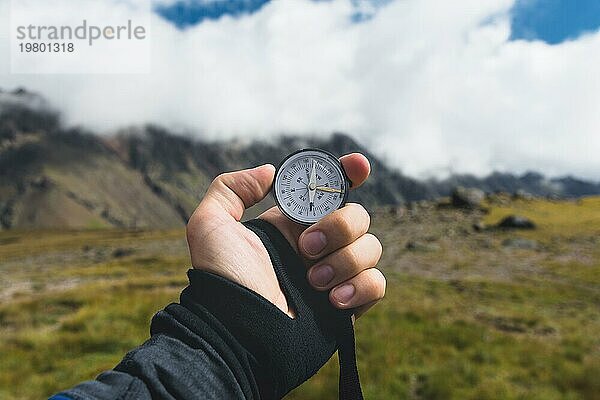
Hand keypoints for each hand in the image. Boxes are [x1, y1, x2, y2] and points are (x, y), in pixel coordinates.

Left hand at [186, 153, 384, 318]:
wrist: (237, 333)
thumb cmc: (221, 280)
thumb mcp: (210, 225)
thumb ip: (231, 188)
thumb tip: (269, 171)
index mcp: (292, 225)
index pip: (331, 191)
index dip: (349, 173)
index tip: (357, 166)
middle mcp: (317, 246)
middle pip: (358, 216)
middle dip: (339, 226)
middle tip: (306, 247)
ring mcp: (335, 275)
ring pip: (371, 247)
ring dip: (345, 260)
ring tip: (314, 282)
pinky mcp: (347, 305)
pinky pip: (377, 283)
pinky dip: (361, 286)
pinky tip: (334, 299)